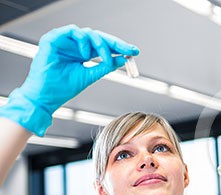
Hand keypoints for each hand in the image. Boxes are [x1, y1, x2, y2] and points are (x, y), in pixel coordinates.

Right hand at [0, 25, 138, 135]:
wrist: (46, 96)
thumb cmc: (63, 88)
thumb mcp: (90, 76)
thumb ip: (105, 66)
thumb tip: (122, 59)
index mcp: (82, 53)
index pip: (103, 46)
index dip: (119, 47)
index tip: (133, 52)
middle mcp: (75, 46)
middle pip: (99, 37)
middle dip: (116, 43)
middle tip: (128, 49)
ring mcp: (65, 42)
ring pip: (88, 33)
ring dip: (101, 44)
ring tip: (106, 58)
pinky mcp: (53, 39)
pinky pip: (73, 31)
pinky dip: (83, 40)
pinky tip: (86, 53)